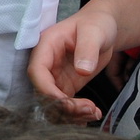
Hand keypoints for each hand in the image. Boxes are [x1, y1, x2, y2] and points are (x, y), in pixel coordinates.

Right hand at [26, 6, 120, 123]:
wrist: (103, 28)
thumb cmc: (96, 24)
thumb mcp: (94, 32)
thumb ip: (87, 49)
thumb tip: (82, 70)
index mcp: (46, 46)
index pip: (36, 72)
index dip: (47, 90)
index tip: (66, 102)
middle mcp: (47, 64)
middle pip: (43, 93)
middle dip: (64, 107)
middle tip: (90, 109)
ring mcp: (55, 77)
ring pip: (53, 104)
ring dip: (71, 115)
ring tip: (94, 113)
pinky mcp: (66, 86)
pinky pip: (65, 106)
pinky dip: (76, 114)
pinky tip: (92, 115)